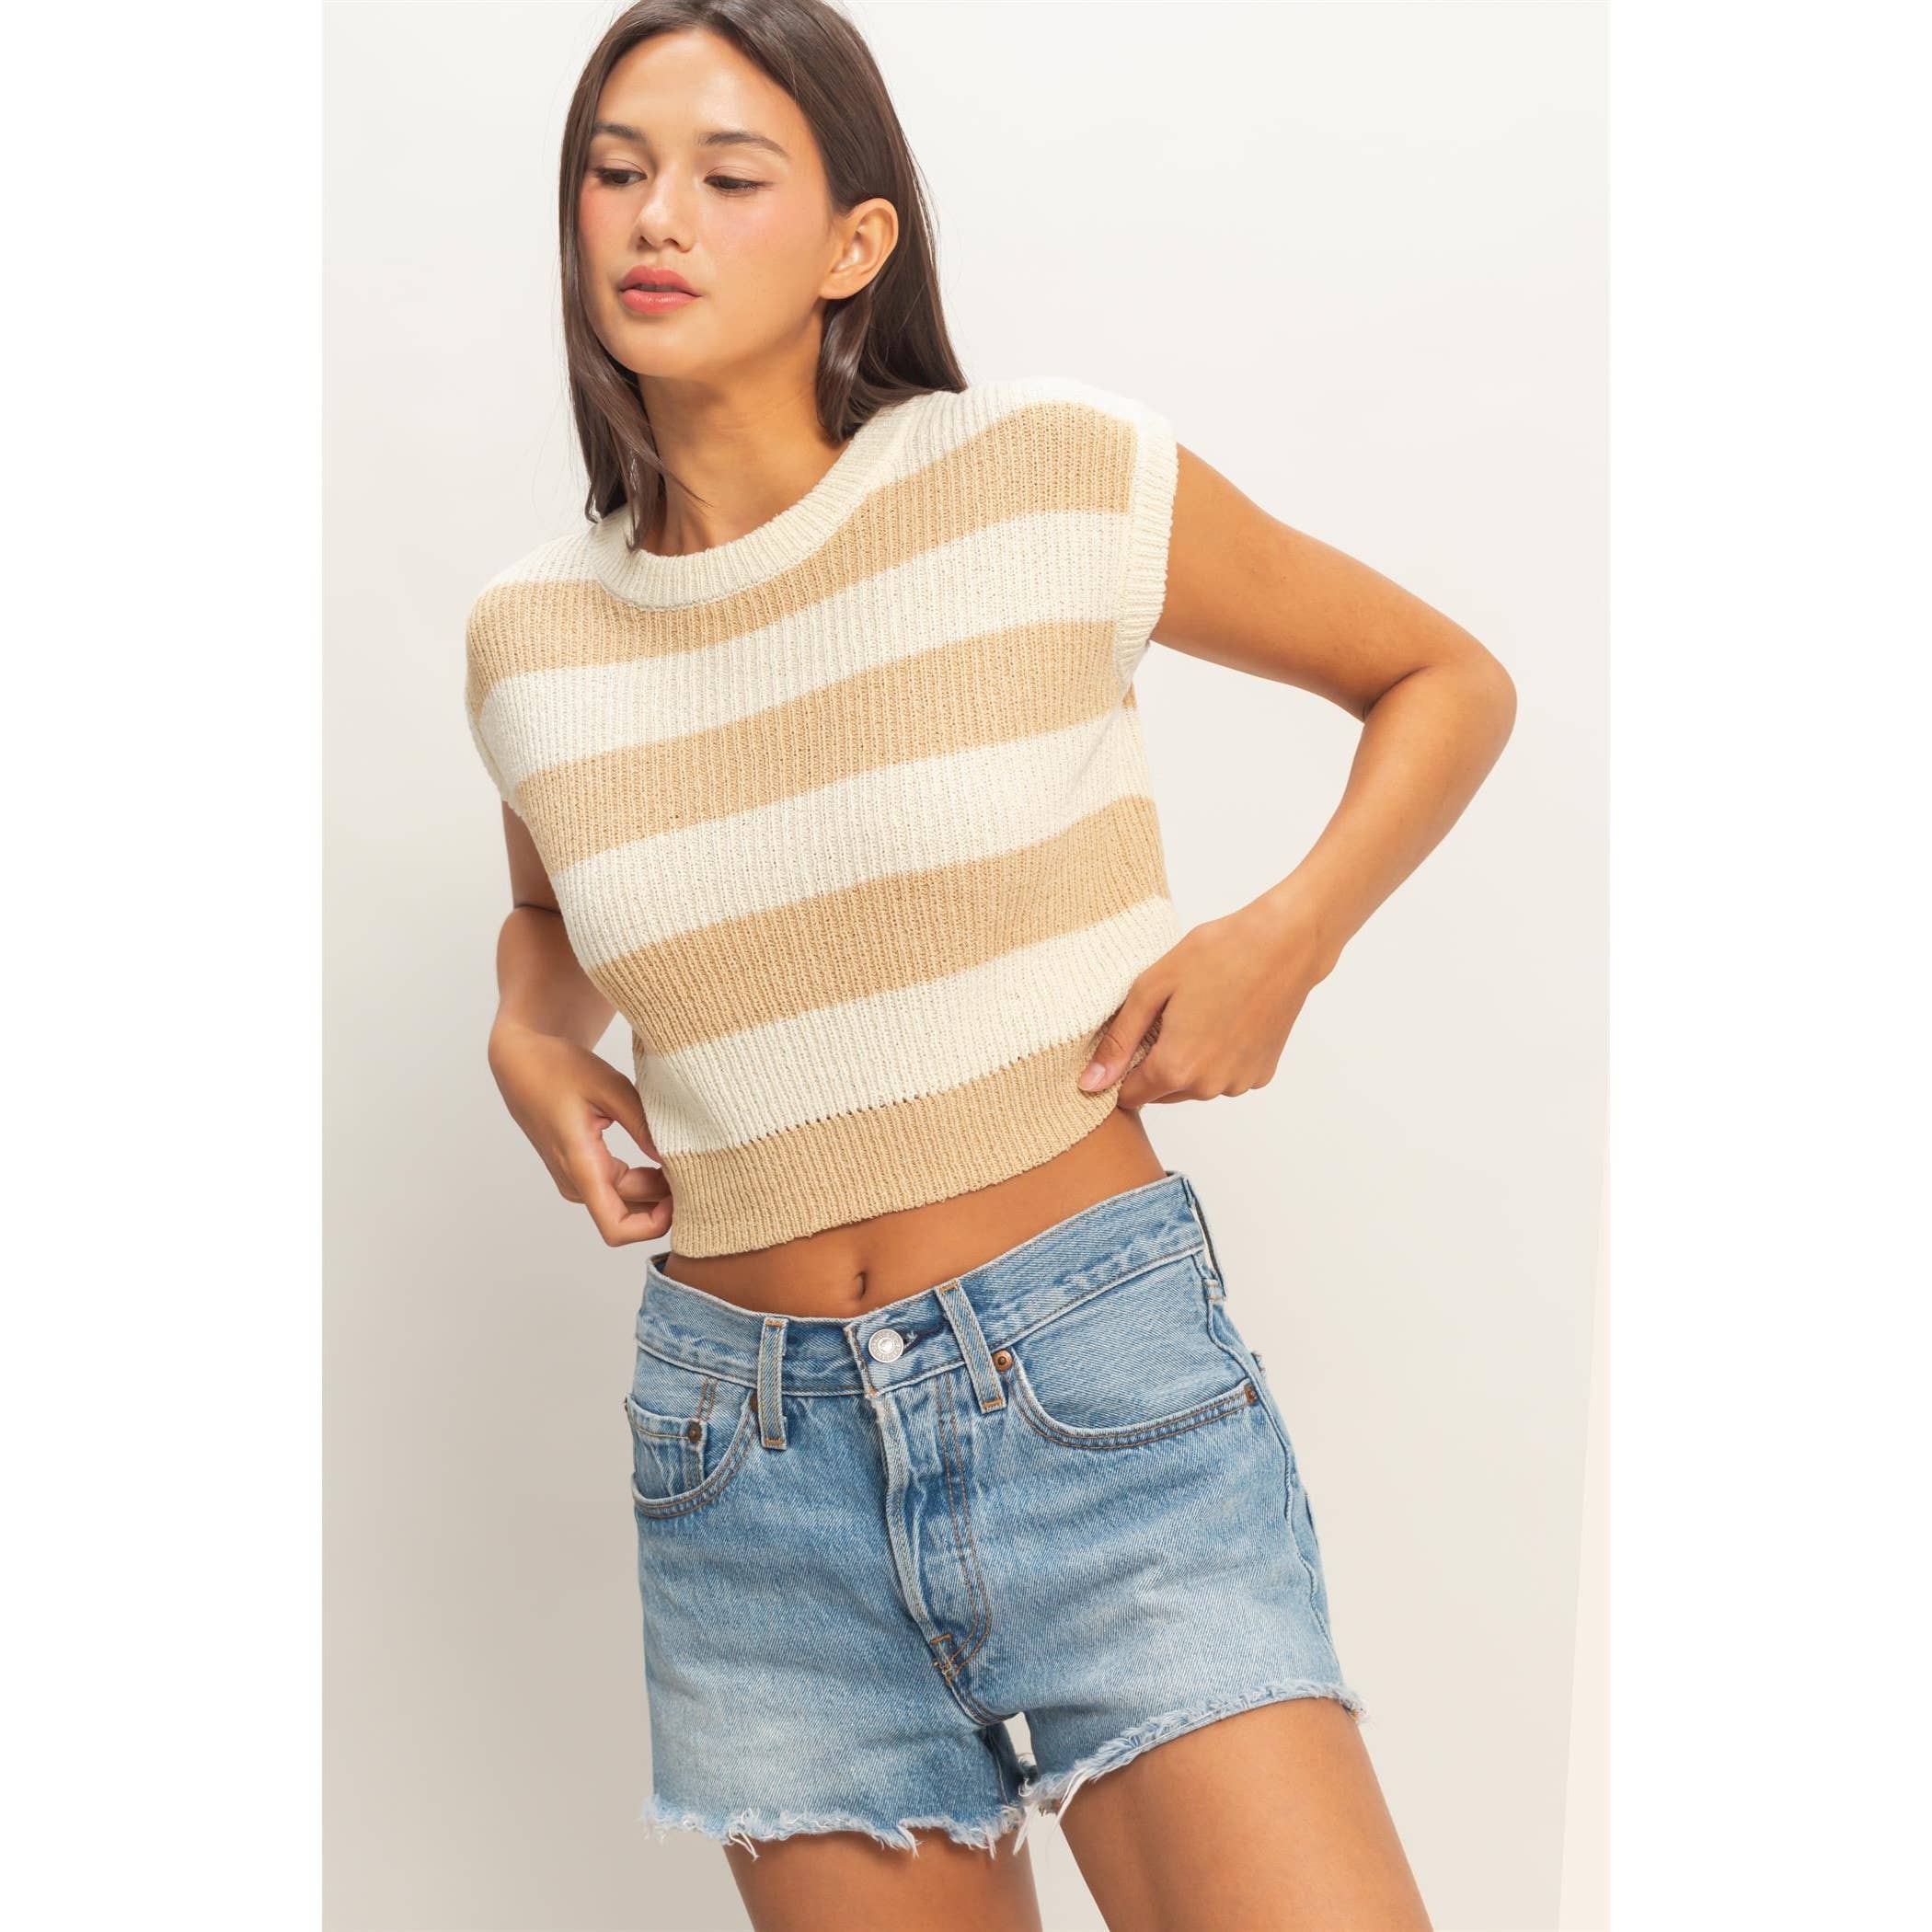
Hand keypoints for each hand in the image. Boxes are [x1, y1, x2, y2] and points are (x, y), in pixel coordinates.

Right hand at [487, 1021, 671, 1244]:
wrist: (522, 1063)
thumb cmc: (559, 1069)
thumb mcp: (609, 1087)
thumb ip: (642, 1125)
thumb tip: (674, 1158)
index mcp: (580, 1165)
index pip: (616, 1227)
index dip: (653, 1226)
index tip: (680, 1197)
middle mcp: (576, 1181)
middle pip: (630, 1213)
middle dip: (665, 1200)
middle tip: (697, 1167)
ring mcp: (576, 1179)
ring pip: (627, 1201)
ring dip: (656, 1189)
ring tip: (682, 1155)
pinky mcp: (581, 1170)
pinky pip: (619, 1187)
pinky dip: (644, 1178)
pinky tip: (663, 1153)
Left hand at [1076, 894, 1340, 1110]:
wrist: (1285, 943)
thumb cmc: (1218, 954)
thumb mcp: (1152, 988)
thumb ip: (1119, 1041)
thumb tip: (1090, 1084)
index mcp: (1175, 1068)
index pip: (1129, 1096)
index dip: (1122, 1070)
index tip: (1132, 1038)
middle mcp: (1208, 1087)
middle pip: (1161, 1092)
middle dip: (1155, 1063)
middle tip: (1169, 1015)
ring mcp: (1239, 1083)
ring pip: (1195, 1086)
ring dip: (1189, 1061)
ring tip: (1200, 1013)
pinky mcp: (1262, 1074)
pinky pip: (1225, 1077)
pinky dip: (1219, 1057)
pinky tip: (1225, 1020)